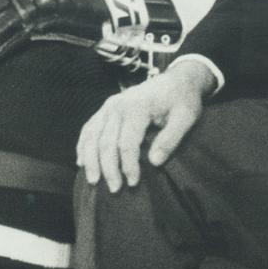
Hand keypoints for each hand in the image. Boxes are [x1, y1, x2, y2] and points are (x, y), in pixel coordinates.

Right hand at [76, 61, 214, 191]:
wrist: (176, 79)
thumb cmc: (182, 99)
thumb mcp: (186, 117)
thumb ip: (171, 138)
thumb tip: (154, 162)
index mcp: (136, 107)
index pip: (126, 142)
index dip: (128, 165)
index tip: (134, 183)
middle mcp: (116, 106)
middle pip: (105, 142)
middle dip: (108, 168)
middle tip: (114, 189)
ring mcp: (107, 107)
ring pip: (91, 136)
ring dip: (90, 160)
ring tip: (93, 180)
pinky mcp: (104, 109)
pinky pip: (88, 129)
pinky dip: (83, 146)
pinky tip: (81, 161)